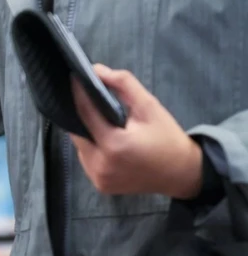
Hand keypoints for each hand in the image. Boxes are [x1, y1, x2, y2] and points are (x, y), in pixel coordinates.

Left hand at [70, 65, 202, 199]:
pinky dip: (91, 148)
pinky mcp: (100, 185)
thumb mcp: (150, 107)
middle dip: (81, 115)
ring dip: (85, 132)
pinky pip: (87, 160)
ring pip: (80, 147)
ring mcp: (98, 177)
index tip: (75, 78)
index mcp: (114, 145)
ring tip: (96, 118)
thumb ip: (124, 85)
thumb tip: (97, 70)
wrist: (182, 173)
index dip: (78, 94)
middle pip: (77, 132)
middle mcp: (101, 165)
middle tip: (87, 99)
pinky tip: (102, 139)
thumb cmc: (167, 137)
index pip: (85, 113)